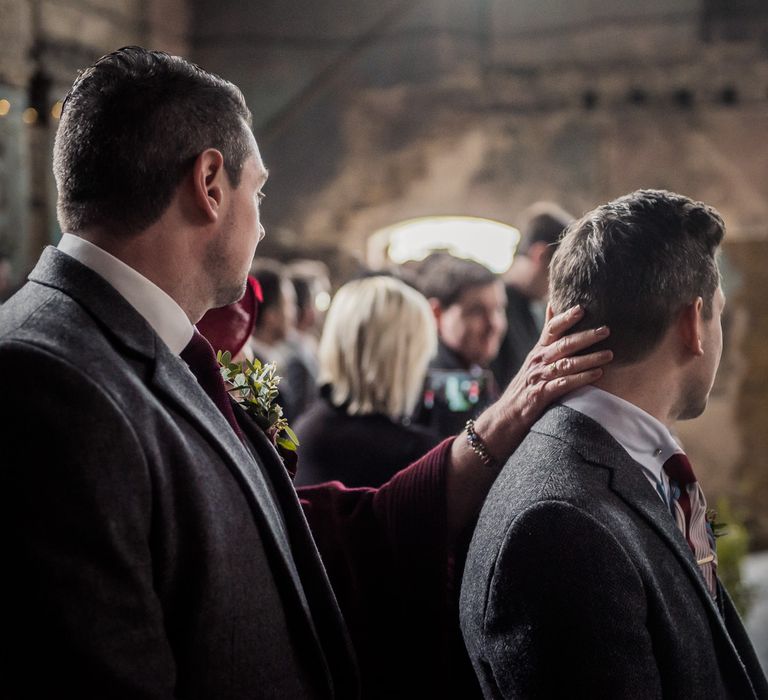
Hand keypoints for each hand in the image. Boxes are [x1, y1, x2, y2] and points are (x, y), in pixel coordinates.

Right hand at [489, 304, 611, 452]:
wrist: (507, 414)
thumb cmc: (526, 384)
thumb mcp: (534, 358)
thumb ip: (546, 335)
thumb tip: (552, 305)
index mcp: (538, 351)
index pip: (551, 329)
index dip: (565, 318)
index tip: (582, 308)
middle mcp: (538, 361)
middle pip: (563, 345)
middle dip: (585, 337)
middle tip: (606, 330)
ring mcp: (539, 377)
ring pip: (566, 364)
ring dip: (589, 359)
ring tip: (609, 354)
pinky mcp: (541, 394)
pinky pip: (564, 384)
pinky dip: (581, 378)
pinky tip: (597, 375)